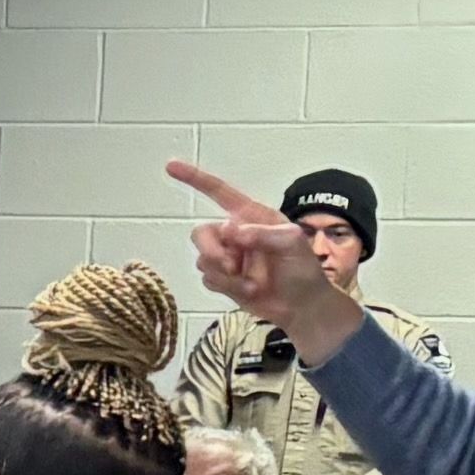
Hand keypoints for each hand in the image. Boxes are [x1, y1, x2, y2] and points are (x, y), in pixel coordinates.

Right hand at [164, 159, 360, 357]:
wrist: (302, 308)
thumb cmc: (303, 270)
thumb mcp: (292, 243)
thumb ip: (262, 233)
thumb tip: (230, 231)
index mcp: (251, 217)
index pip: (220, 192)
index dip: (195, 179)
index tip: (170, 166)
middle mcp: (235, 234)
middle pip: (201, 233)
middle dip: (211, 251)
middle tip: (230, 265)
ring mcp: (227, 257)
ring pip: (202, 260)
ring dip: (224, 274)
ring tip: (251, 283)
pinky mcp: (222, 279)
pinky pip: (207, 279)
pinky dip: (226, 287)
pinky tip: (248, 289)